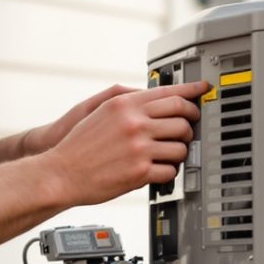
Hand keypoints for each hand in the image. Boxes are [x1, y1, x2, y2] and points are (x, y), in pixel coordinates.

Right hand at [45, 82, 208, 204]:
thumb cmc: (78, 145)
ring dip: (179, 151)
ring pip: (180, 145)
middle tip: (188, 129)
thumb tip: (153, 96)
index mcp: (125, 105)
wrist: (60, 172)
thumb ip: (127, 101)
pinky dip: (169, 172)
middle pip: (182, 118)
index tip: (203, 90)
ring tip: (170, 154)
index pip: (169, 93)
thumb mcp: (99, 110)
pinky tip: (160, 170)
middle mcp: (134, 123)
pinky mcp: (140, 172)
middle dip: (190, 124)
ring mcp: (139, 148)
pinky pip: (171, 170)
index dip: (192, 92)